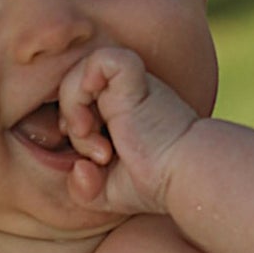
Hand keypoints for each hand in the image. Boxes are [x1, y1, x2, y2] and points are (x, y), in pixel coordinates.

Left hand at [59, 47, 198, 216]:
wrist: (185, 174)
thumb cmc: (156, 183)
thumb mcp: (107, 192)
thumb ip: (83, 187)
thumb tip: (77, 169)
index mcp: (117, 109)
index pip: (74, 102)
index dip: (68, 130)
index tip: (88, 160)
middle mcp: (121, 90)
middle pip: (70, 88)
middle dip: (69, 124)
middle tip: (95, 155)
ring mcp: (127, 82)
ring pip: (75, 74)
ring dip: (73, 113)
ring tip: (95, 144)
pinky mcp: (133, 76)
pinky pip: (98, 59)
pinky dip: (82, 87)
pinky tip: (92, 121)